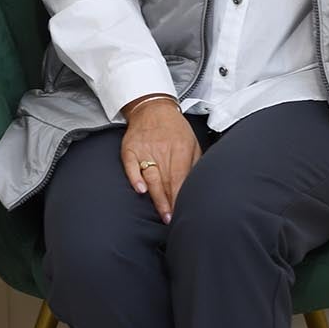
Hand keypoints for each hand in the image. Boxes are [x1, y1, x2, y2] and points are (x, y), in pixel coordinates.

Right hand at [119, 99, 203, 222]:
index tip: (182, 212)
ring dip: (157, 196)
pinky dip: (134, 178)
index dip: (181, 196)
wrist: (152, 108)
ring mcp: (144, 149)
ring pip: (151, 177)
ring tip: (162, 213)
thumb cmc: (175, 129)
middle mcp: (162, 150)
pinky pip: (130, 165)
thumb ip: (195, 163)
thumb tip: (199, 184)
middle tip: (172, 219)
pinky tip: (140, 190)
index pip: (181, 178)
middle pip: (166, 181)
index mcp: (180, 149)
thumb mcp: (192, 142)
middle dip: (170, 202)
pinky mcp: (129, 149)